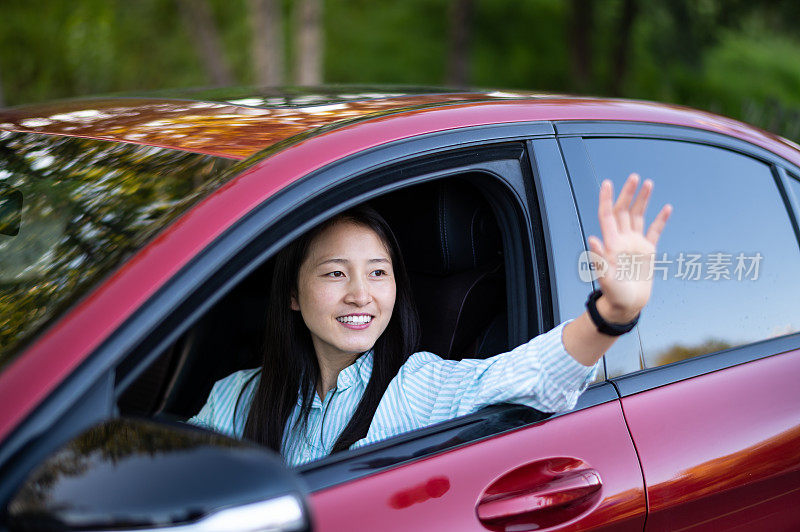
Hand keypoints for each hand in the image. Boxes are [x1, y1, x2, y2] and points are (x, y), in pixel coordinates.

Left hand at [587, 174, 671, 322]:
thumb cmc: (613, 294)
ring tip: (648, 183)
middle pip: (623, 211)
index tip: (608, 183)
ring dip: (642, 200)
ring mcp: (635, 244)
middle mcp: (622, 240)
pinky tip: (666, 208)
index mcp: (611, 243)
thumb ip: (598, 259)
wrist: (626, 306)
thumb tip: (592, 239)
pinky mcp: (648, 252)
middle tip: (634, 177)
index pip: (607, 215)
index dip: (607, 199)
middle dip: (628, 193)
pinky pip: (655, 231)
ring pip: (638, 216)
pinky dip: (660, 220)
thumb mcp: (605, 277)